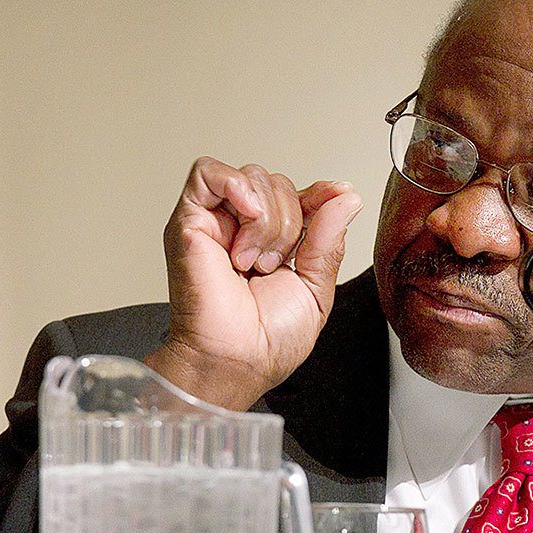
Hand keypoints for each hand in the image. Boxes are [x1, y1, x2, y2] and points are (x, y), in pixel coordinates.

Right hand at [144, 156, 361, 409]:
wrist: (237, 360)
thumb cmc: (268, 339)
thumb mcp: (316, 287)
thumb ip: (329, 239)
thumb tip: (346, 196)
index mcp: (271, 241)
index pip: (296, 194)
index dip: (318, 195)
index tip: (336, 201)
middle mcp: (240, 227)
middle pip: (276, 182)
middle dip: (289, 221)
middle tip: (273, 265)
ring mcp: (213, 221)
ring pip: (252, 176)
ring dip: (267, 219)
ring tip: (254, 262)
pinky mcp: (187, 220)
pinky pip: (208, 172)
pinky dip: (236, 189)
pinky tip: (246, 223)